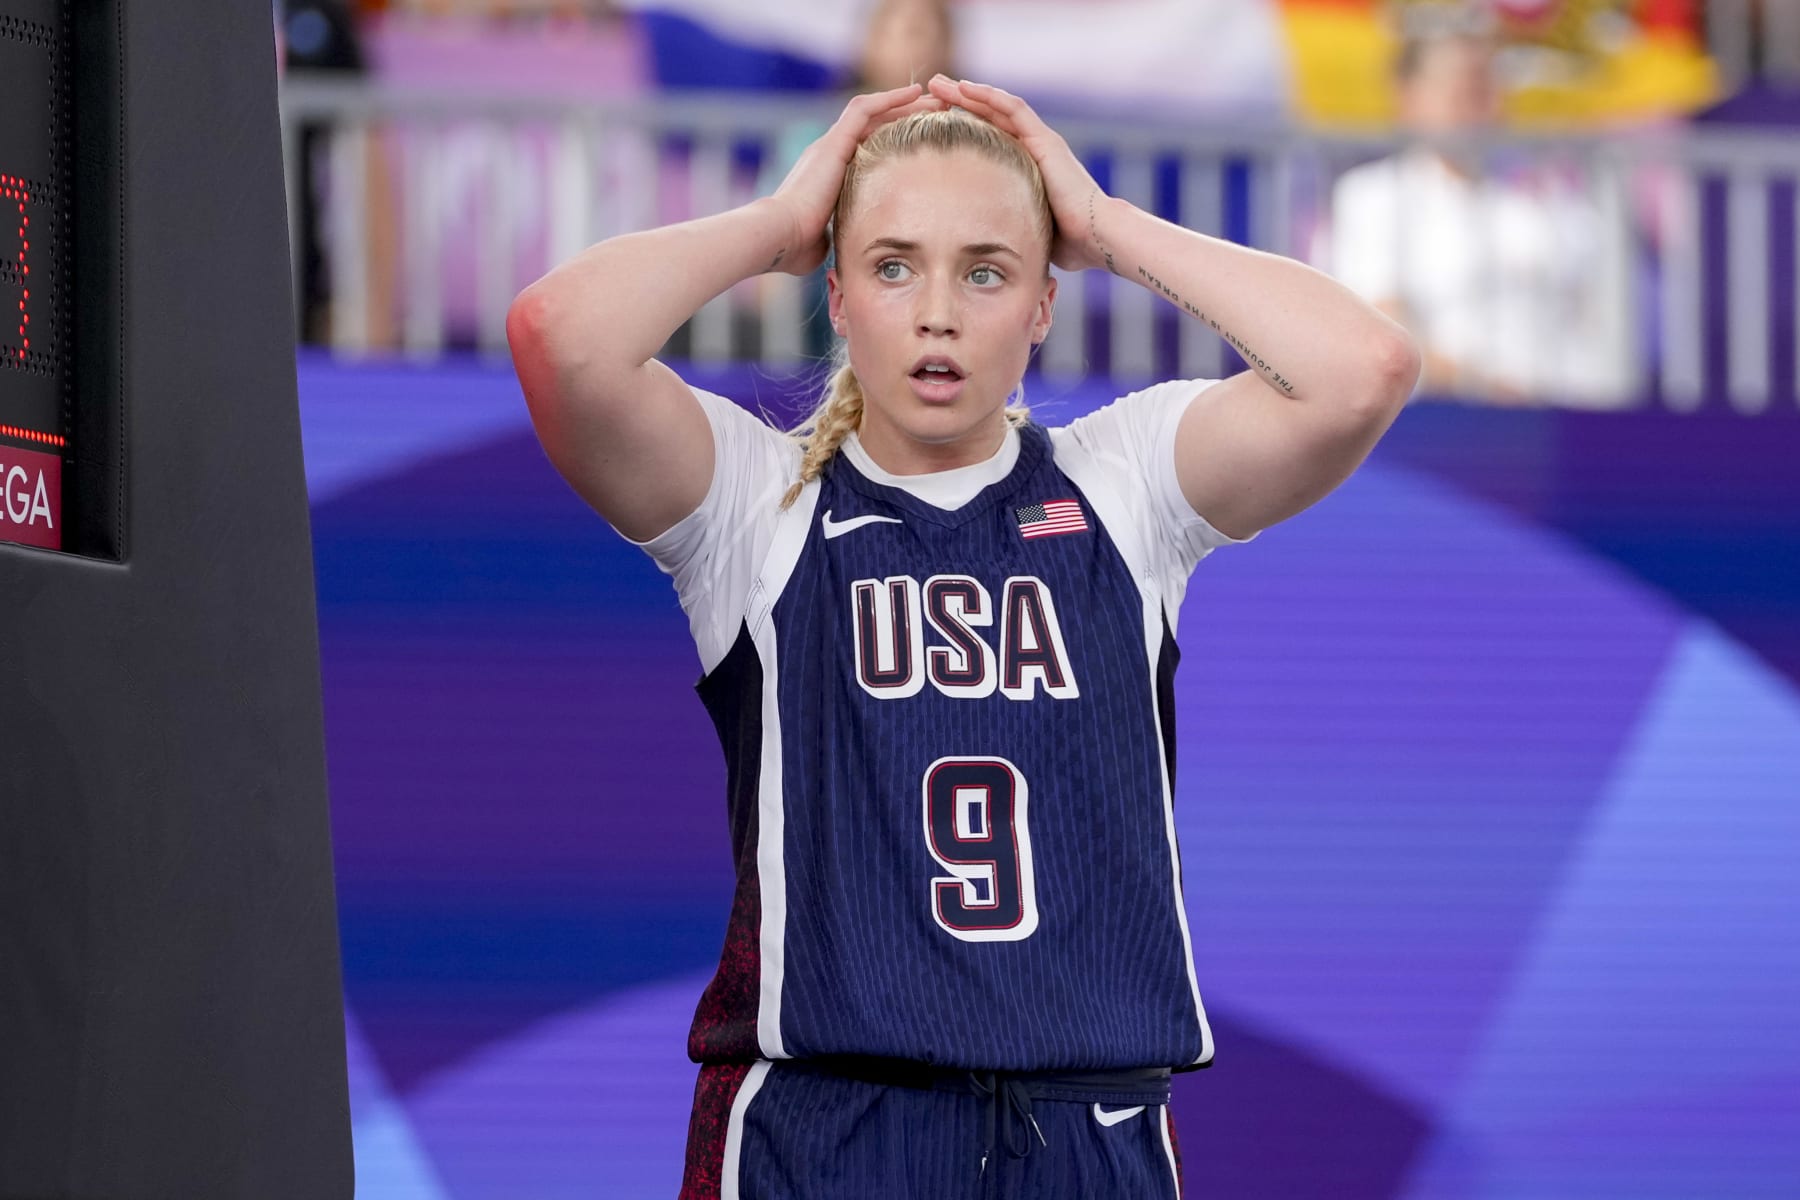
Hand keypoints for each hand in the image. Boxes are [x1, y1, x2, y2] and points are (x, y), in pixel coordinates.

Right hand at [766, 84, 944, 274]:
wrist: (781, 235)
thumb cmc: (798, 246)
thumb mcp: (826, 240)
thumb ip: (839, 234)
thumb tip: (847, 245)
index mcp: (828, 176)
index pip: (867, 149)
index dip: (894, 142)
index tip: (922, 142)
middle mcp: (828, 153)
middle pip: (873, 126)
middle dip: (906, 118)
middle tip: (938, 113)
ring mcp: (830, 144)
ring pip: (872, 112)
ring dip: (905, 104)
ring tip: (935, 98)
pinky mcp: (833, 141)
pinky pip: (864, 109)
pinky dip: (890, 99)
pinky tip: (915, 93)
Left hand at [926, 75, 1108, 272]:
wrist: (1094, 237)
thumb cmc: (1066, 244)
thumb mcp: (1025, 227)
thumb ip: (1006, 224)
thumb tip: (981, 246)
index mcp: (1027, 167)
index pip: (989, 139)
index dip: (962, 127)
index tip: (933, 123)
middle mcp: (1034, 148)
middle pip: (990, 118)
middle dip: (958, 104)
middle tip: (930, 92)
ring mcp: (1041, 141)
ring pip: (998, 107)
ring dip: (967, 93)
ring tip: (938, 84)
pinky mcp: (1045, 139)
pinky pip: (1013, 108)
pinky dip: (988, 96)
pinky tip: (964, 87)